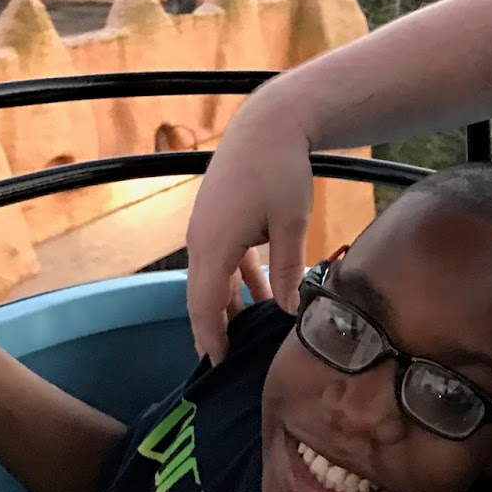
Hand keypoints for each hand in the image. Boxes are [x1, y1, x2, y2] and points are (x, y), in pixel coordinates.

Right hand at [185, 101, 314, 363]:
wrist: (267, 124)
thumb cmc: (281, 171)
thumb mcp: (291, 224)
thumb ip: (286, 270)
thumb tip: (287, 310)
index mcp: (214, 245)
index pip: (206, 306)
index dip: (212, 339)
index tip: (218, 367)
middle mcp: (200, 240)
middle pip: (202, 297)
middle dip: (214, 330)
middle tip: (226, 365)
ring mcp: (205, 229)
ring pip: (211, 279)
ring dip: (227, 305)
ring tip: (245, 336)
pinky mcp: (216, 220)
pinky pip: (221, 260)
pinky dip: (236, 280)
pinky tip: (259, 296)